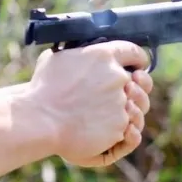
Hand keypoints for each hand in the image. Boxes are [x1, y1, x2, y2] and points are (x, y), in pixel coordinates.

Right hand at [27, 41, 153, 166]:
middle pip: (138, 81)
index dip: (138, 59)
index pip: (133, 52)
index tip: (139, 65)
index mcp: (103, 55)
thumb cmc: (43, 89)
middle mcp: (117, 76)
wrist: (41, 120)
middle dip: (133, 87)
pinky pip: (127, 126)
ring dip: (124, 109)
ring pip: (134, 105)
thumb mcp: (57, 58)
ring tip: (107, 115)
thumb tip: (82, 52)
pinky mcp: (120, 125)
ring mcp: (121, 102)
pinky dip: (118, 129)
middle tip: (122, 94)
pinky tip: (104, 129)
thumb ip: (78, 54)